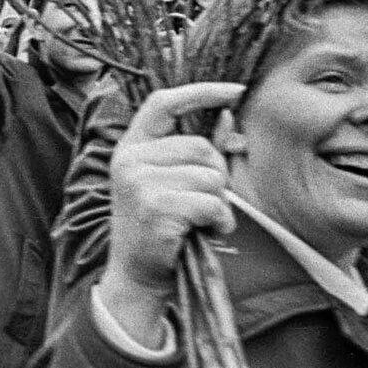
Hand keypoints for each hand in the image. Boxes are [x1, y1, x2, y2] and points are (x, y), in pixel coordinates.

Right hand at [104, 82, 244, 346]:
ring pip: (210, 176)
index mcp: (130, 147)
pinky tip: (203, 233)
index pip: (164, 103)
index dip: (201, 92)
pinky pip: (211, 202)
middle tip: (201, 205)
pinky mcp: (155, 206)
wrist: (136, 276)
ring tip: (200, 222)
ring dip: (218, 204)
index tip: (237, 90)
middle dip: (215, 177)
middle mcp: (129, 159)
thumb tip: (230, 117)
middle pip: (200, 147)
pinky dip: (218, 221)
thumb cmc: (160, 229)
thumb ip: (195, 152)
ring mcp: (139, 182)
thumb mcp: (171, 184)